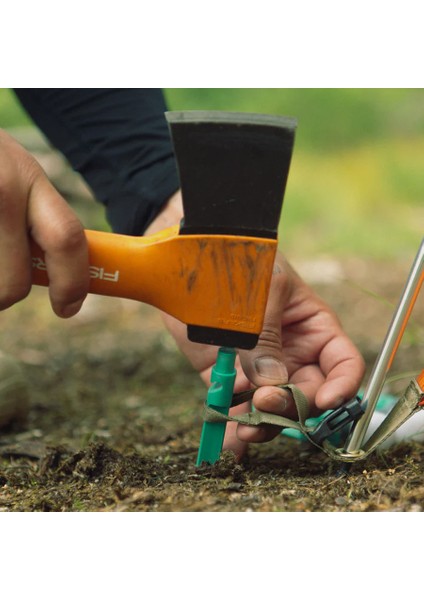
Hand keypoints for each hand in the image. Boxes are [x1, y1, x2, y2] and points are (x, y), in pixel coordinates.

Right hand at [0, 130, 88, 316]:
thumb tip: (62, 275)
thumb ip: (36, 215)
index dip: (72, 283)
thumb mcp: (11, 172)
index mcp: (26, 176)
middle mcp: (1, 187)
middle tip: (0, 286)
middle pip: (13, 283)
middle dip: (6, 295)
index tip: (67, 308)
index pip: (66, 238)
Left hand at [147, 192, 365, 457]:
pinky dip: (232, 425)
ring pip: (271, 409)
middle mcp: (291, 354)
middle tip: (265, 406)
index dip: (341, 387)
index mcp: (313, 329)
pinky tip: (228, 440)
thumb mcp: (263, 291)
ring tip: (243, 431)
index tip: (325, 402)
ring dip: (262, 425)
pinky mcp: (226, 376)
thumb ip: (267, 340)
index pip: (342, 365)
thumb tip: (272, 388)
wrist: (189, 258)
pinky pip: (234, 406)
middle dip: (290, 408)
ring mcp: (258, 368)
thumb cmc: (239, 260)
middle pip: (306, 395)